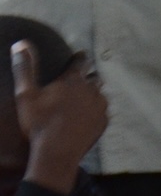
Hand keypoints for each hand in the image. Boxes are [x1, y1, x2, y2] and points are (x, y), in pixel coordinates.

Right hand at [12, 43, 106, 195]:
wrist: (57, 152)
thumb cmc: (39, 122)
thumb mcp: (26, 94)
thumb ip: (24, 68)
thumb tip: (21, 43)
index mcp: (73, 81)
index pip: (81, 62)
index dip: (80, 57)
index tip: (81, 54)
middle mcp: (91, 90)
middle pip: (94, 78)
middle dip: (89, 76)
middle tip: (83, 77)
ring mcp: (100, 107)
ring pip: (100, 94)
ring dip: (93, 93)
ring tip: (85, 97)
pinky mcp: (104, 122)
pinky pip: (102, 112)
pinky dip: (96, 111)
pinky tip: (88, 115)